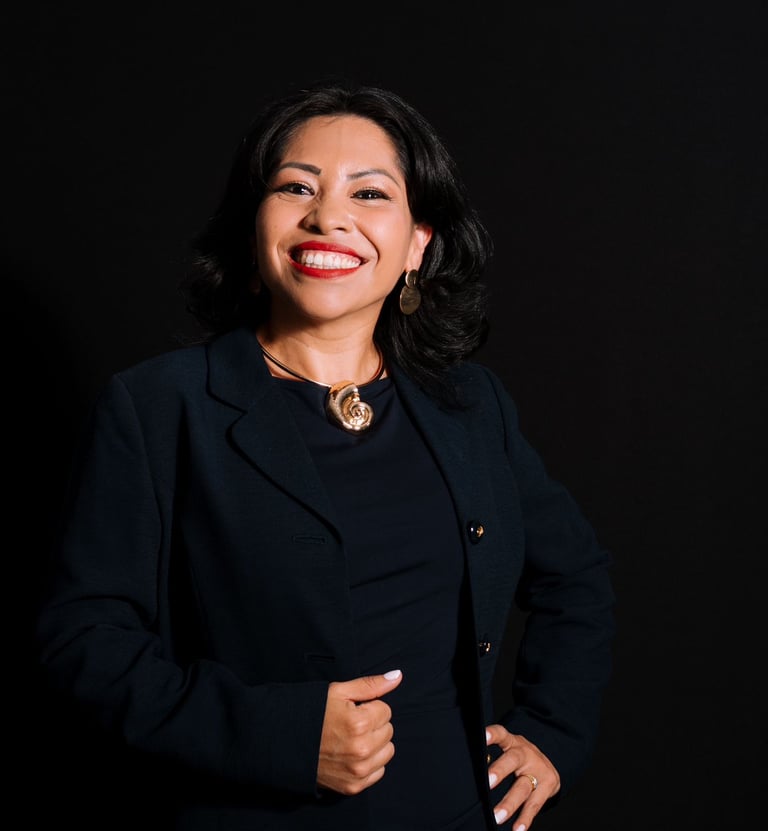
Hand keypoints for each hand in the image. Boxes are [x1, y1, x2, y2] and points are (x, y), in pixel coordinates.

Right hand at [317, 669, 402, 794]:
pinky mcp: (353, 786)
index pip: (386, 711)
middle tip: (351, 725)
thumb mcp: (340, 691)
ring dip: (375, 744)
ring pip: (387, 751)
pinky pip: (378, 771)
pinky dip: (370, 763)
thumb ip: (371, 685)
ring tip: (352, 739)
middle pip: (388, 731)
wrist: (287, 743)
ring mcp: (357, 771)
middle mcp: (361, 750)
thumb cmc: (313, 713)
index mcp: (358, 723)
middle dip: (373, 725)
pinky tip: (351, 755)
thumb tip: (397, 676)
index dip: (369, 708)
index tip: (353, 711)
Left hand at [485, 724, 560, 828]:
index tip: (483, 737)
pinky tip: (517, 829)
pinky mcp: (548, 785)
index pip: (502, 733)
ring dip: (510, 803)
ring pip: (523, 787)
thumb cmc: (519, 758)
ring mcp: (538, 769)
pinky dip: (525, 818)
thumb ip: (493, 757)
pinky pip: (535, 804)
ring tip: (497, 816)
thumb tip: (472, 773)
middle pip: (513, 760)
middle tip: (488, 782)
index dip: (493, 734)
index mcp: (512, 742)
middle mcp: (525, 753)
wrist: (548, 764)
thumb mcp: (508, 750)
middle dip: (500, 770)